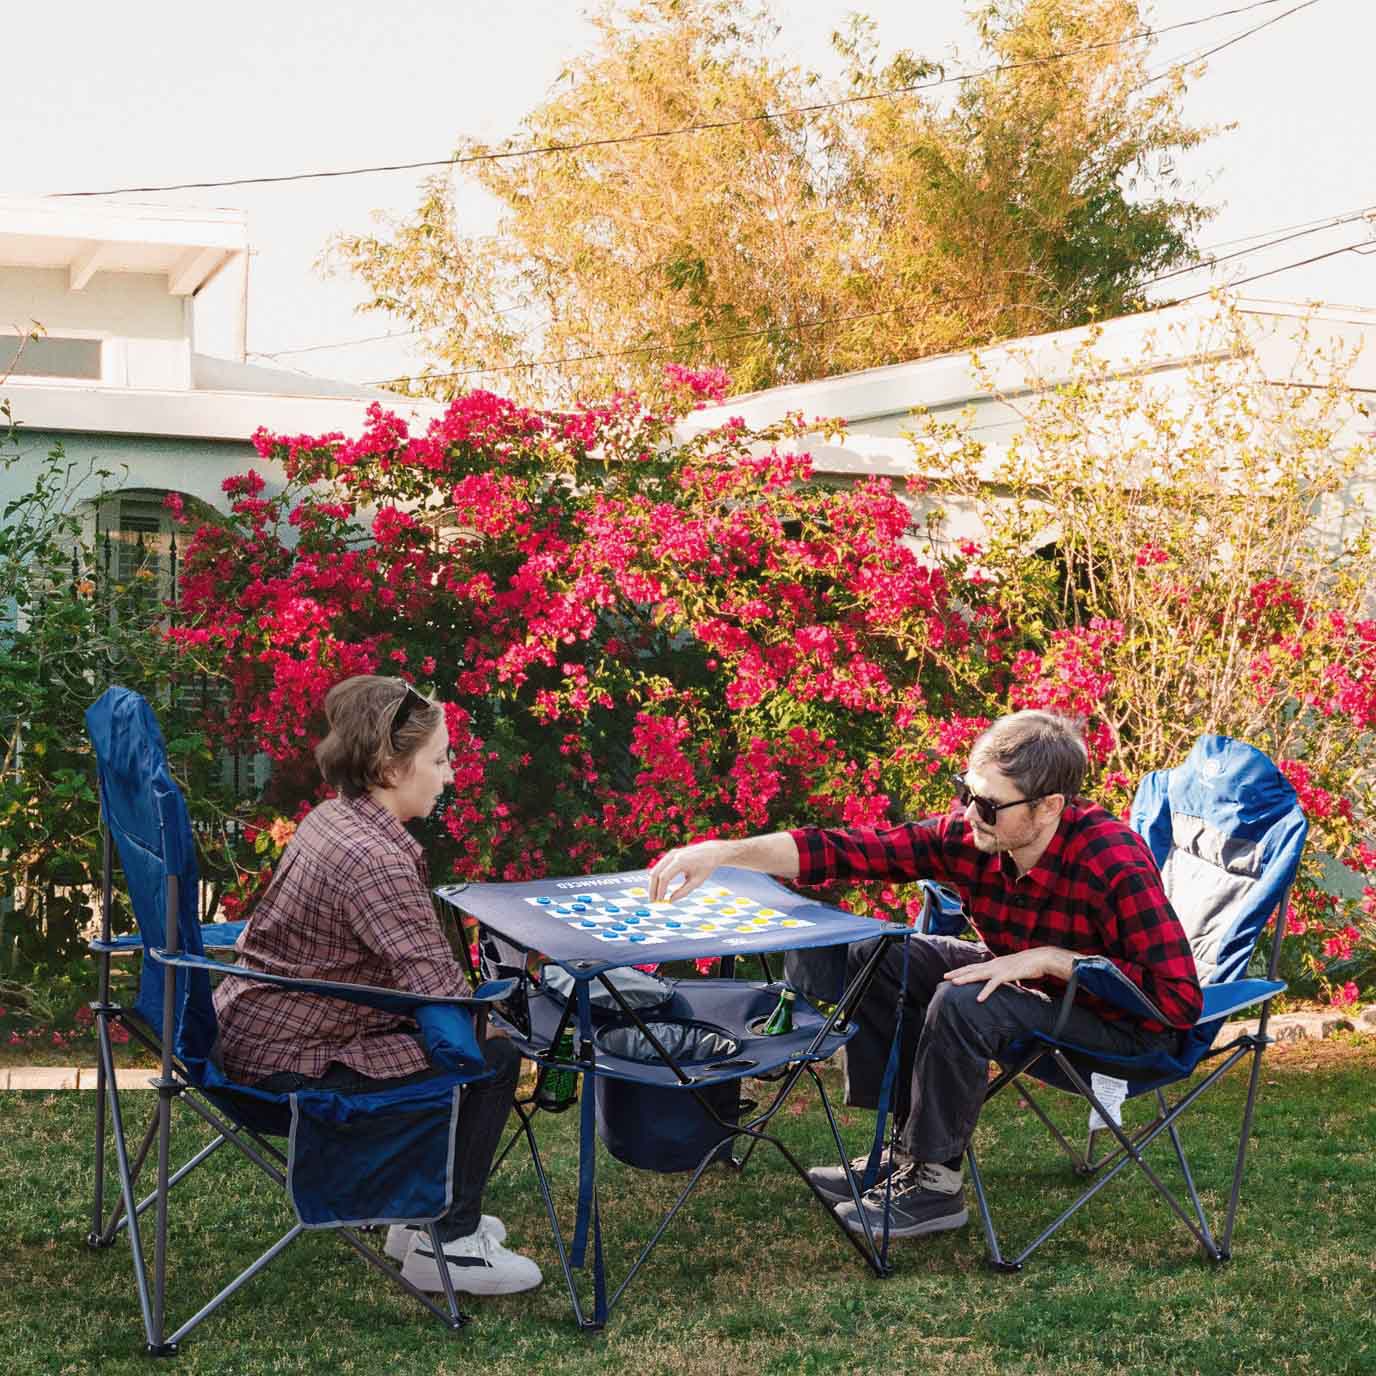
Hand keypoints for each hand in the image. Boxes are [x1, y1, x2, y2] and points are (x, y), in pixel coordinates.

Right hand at [648, 840, 731, 902]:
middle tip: (652, 901)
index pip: (665, 877)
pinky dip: (657, 879)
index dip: (660, 890)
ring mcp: (670, 854)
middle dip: (652, 888)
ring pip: (655, 870)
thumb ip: (684, 891)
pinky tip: (658, 889)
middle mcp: (673, 855)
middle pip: (656, 873)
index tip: (660, 901)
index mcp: (681, 861)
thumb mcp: (697, 881)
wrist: (710, 851)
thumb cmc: (705, 867)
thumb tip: (670, 900)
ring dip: (653, 884)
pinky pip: (659, 868)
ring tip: (654, 898)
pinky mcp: (670, 855)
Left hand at [942, 946, 1075, 1001]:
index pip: (974, 966)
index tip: (950, 973)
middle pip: (972, 969)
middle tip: (944, 977)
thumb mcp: (1012, 971)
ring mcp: (999, 969)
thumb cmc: (1028, 965)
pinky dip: (986, 991)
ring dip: (966, 979)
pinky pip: (994, 984)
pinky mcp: (1007, 975)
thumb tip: (1003, 983)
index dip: (962, 970)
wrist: (1040, 958)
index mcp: (994, 964)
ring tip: (954, 984)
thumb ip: (1005, 976)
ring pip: (978, 974)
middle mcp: (993, 964)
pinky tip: (979, 998)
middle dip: (958, 973)